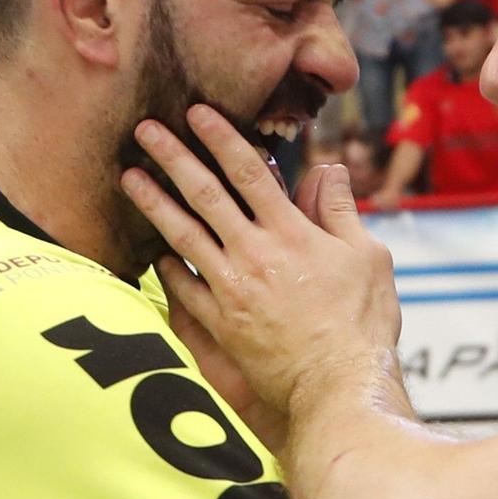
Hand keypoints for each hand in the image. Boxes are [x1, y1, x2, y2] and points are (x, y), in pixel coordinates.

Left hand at [121, 105, 401, 421]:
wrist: (339, 385)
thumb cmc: (363, 322)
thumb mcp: (368, 257)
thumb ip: (340, 211)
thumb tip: (327, 169)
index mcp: (292, 231)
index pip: (249, 171)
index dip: (221, 137)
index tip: (197, 113)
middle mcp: (255, 253)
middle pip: (205, 194)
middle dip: (172, 157)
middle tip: (145, 130)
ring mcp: (232, 289)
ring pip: (183, 235)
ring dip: (154, 203)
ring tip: (129, 177)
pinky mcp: (222, 325)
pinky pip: (184, 290)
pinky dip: (167, 269)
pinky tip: (154, 254)